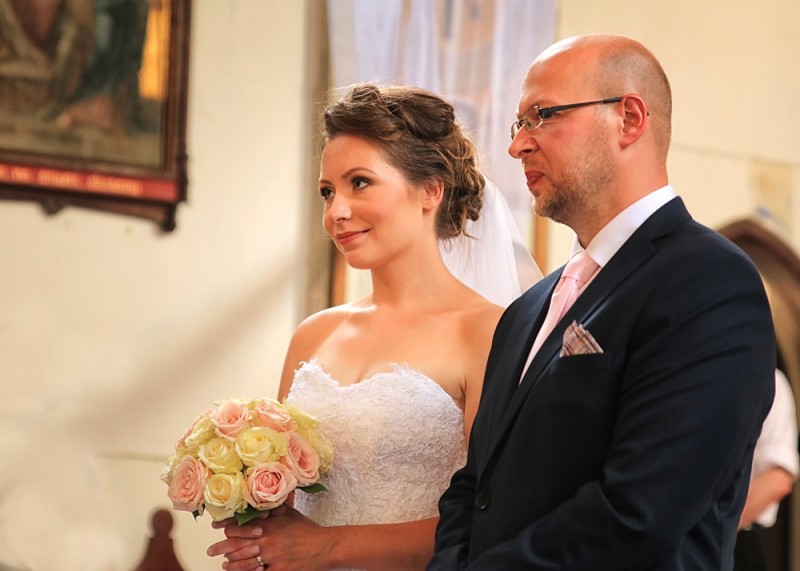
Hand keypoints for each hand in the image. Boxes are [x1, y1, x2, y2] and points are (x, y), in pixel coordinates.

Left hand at [207, 506, 335, 570]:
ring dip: (231, 563)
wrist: (325, 547)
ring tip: (224, 564)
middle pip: (236, 545)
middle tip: (210, 550)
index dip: (225, 527)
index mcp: (268, 525)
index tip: (216, 527)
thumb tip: (263, 501)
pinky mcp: (278, 570)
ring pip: (243, 562)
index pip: (239, 526)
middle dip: (220, 548)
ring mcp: (271, 557)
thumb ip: (275, 509)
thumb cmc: (308, 530)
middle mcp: (266, 540)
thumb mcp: (291, 514)